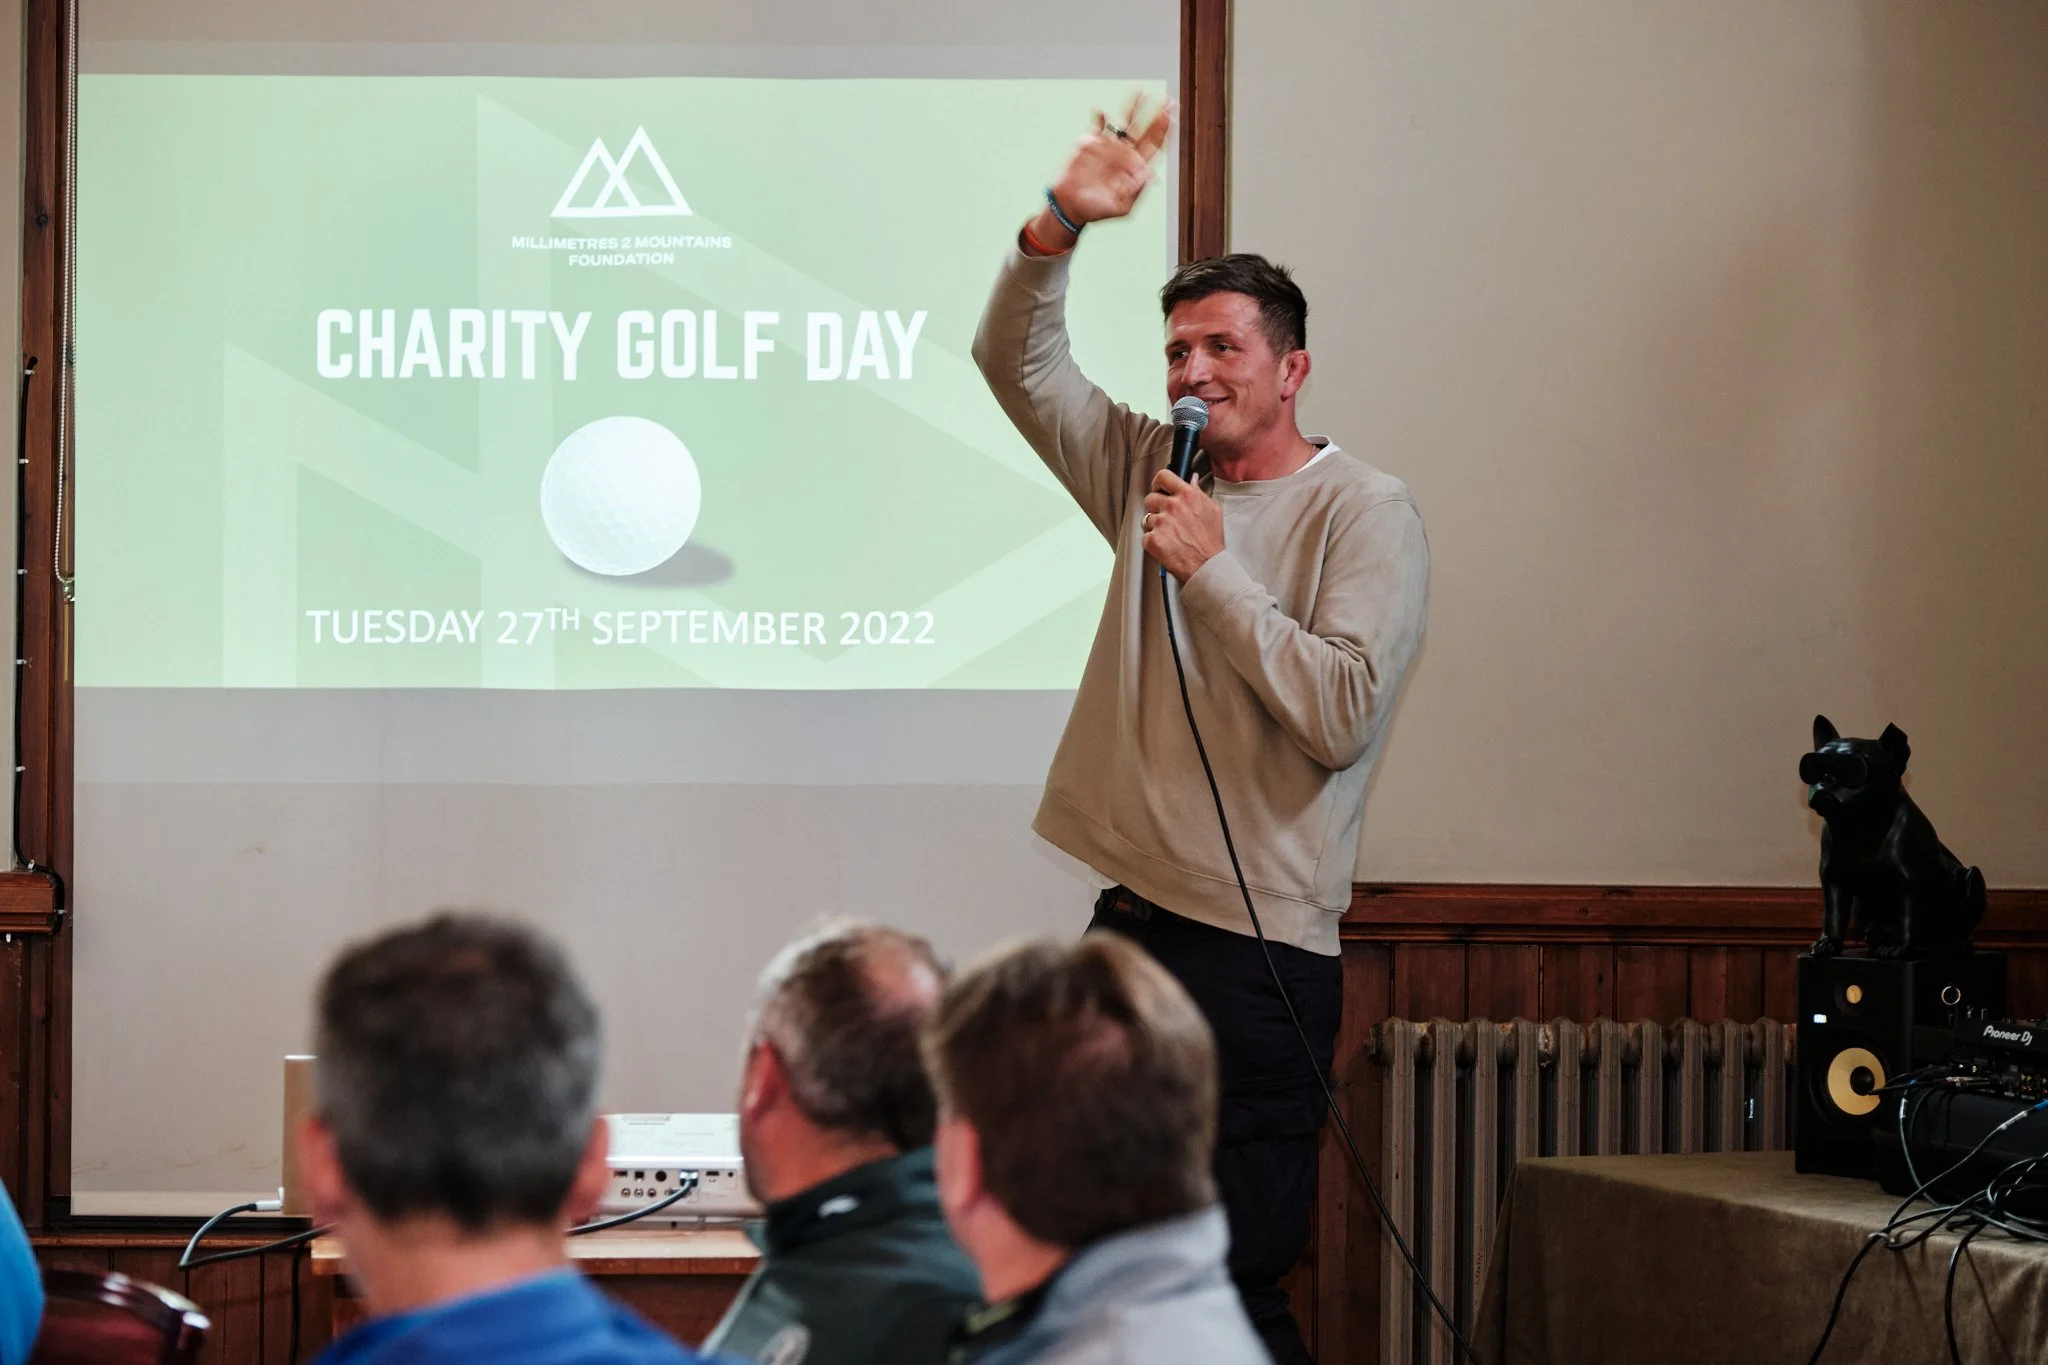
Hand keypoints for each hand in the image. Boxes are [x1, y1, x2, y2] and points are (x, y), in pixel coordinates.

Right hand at [1049, 94, 1173, 228]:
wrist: (1070, 207)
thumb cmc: (1097, 211)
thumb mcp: (1121, 207)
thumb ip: (1135, 190)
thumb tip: (1150, 173)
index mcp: (1135, 169)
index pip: (1154, 146)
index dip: (1163, 132)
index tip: (1170, 118)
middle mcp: (1124, 154)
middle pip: (1144, 130)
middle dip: (1156, 114)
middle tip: (1167, 100)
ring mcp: (1108, 147)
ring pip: (1124, 123)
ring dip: (1133, 107)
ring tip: (1140, 91)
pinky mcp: (1089, 144)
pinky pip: (1097, 127)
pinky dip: (1100, 118)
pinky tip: (1101, 112)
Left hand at [1142, 469, 1222, 582]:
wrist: (1207, 566)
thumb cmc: (1211, 541)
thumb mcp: (1212, 510)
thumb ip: (1199, 492)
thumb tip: (1192, 479)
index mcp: (1187, 496)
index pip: (1163, 476)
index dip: (1158, 483)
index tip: (1159, 490)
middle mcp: (1172, 506)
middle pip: (1150, 498)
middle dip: (1156, 508)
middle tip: (1166, 519)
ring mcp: (1161, 523)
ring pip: (1147, 518)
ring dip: (1155, 526)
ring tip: (1170, 536)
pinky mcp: (1152, 539)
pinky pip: (1145, 536)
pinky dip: (1153, 541)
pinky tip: (1166, 545)